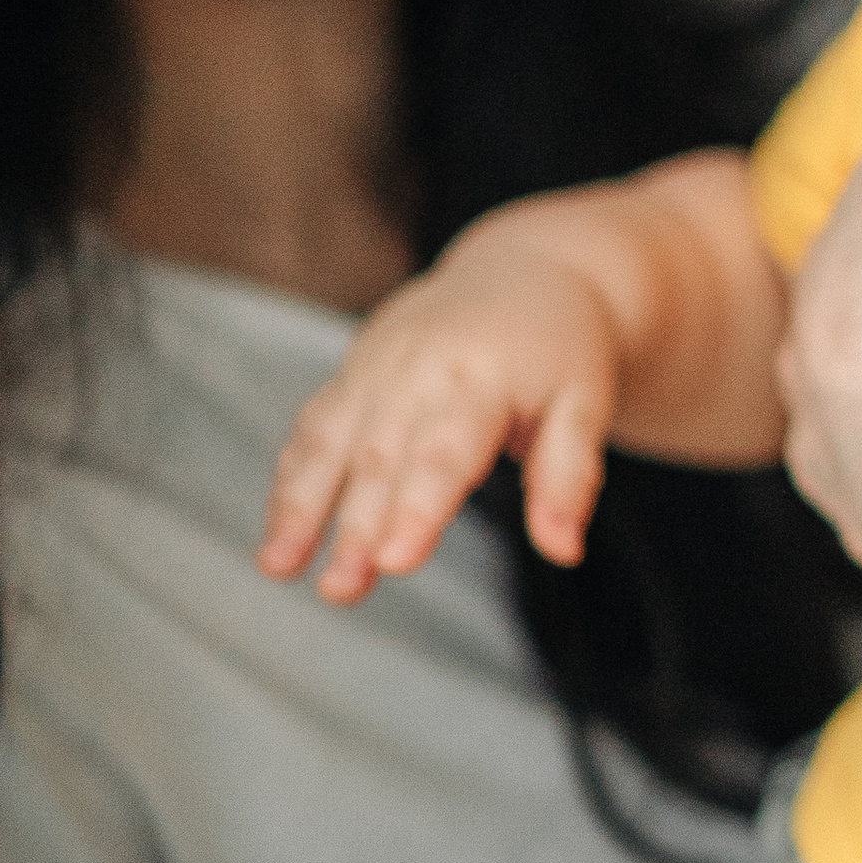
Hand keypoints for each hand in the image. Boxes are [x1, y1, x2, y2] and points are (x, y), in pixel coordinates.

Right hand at [261, 223, 620, 600]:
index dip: (418, 508)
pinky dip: (289, 481)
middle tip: (340, 590)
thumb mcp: (585, 404)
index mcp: (480, 378)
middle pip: (380, 459)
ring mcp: (374, 370)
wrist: (521, 271)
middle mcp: (416, 371)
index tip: (395, 562)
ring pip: (329, 443)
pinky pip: (312, 429)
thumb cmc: (560, 348)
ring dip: (298, 507)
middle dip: (354, 527)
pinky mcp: (350, 374)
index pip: (444, 454)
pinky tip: (277, 536)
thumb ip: (568, 476)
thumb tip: (564, 551)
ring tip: (276, 568)